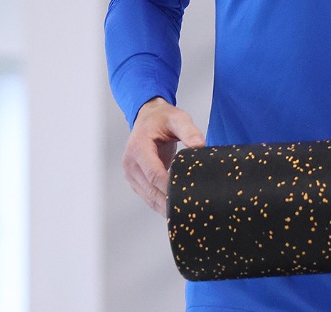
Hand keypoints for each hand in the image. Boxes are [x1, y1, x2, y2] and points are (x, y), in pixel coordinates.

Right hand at [122, 97, 204, 216]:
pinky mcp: (135, 179)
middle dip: (168, 202)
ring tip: (182, 214)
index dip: (169, 187)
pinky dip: (159, 203)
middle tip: (187, 211)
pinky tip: (173, 208)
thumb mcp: (178, 118)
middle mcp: (130, 162)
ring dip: (163, 207)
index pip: (154, 174)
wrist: (148, 116)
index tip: (186, 195)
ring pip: (148, 196)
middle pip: (150, 190)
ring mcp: (131, 173)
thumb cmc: (162, 118)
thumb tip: (200, 146)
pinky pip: (147, 195)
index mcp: (138, 147)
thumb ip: (189, 131)